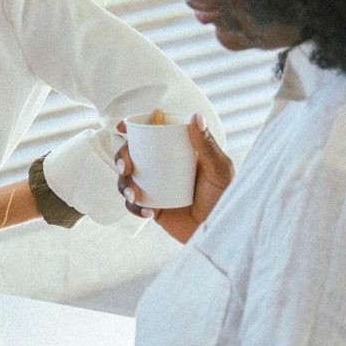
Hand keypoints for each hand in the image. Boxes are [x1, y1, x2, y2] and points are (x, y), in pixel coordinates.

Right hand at [116, 117, 234, 245]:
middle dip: (121, 159)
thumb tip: (195, 116)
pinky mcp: (151, 207)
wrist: (220, 229)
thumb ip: (207, 144)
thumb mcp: (219, 169)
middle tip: (125, 168)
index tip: (122, 127)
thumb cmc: (224, 196)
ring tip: (135, 196)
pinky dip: (135, 207)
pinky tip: (148, 212)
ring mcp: (154, 187)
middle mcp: (161, 167)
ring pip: (126, 180)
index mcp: (175, 152)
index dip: (133, 128)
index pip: (151, 135)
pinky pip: (133, 205)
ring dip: (124, 186)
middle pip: (131, 156)